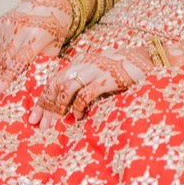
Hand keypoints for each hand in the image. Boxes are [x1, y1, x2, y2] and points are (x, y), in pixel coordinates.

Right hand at [0, 0, 72, 94]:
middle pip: (3, 60)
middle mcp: (18, 29)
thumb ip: (43, 64)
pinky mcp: (0, 22)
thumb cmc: (55, 28)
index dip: (4, 81)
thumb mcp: (54, 48)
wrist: (50, 0)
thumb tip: (34, 87)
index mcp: (35, 37)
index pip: (16, 64)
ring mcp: (7, 24)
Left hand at [29, 47, 151, 127]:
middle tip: (40, 125)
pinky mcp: (108, 77)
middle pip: (56, 84)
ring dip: (58, 108)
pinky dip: (78, 106)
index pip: (54, 80)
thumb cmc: (124, 70)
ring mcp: (96, 70)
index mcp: (81, 62)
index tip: (34, 117)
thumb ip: (85, 82)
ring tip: (54, 124)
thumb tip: (68, 104)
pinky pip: (86, 93)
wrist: (149, 59)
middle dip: (46, 106)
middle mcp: (85, 64)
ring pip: (66, 87)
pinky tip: (75, 117)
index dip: (42, 100)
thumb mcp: (100, 72)